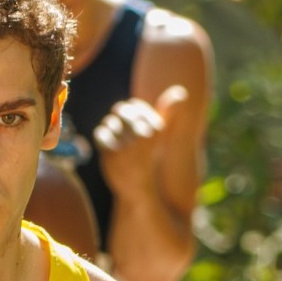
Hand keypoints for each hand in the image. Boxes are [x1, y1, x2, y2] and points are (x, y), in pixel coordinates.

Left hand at [94, 85, 188, 199]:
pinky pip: (100, 134)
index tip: (130, 121)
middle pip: (120, 110)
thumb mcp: (161, 135)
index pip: (135, 105)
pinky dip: (101, 138)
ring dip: (109, 128)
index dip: (129, 111)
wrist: (139, 188)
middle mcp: (142, 135)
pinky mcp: (111, 154)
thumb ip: (168, 112)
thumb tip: (181, 92)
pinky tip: (107, 146)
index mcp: (155, 128)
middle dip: (117, 117)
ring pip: (109, 122)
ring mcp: (125, 145)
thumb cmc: (150, 158)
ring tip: (115, 138)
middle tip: (119, 126)